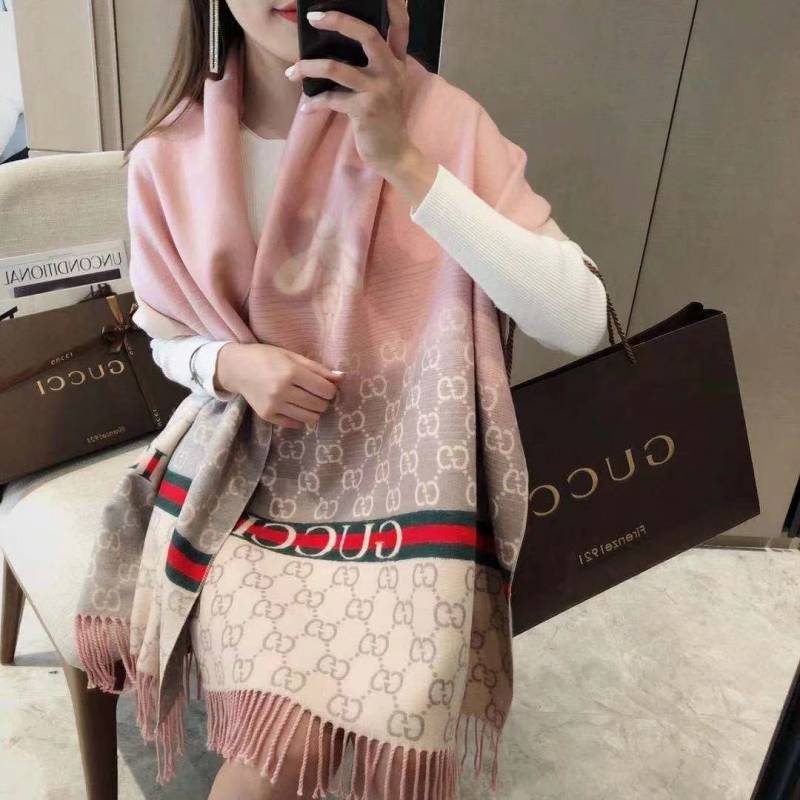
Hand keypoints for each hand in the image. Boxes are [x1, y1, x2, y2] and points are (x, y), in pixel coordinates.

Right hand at [216, 342, 342, 429]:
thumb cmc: (267, 357)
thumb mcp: (292, 356)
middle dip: (323, 400)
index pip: (326, 390)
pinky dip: (300, 417)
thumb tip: (342, 377)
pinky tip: (295, 406)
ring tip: (307, 401)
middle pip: (320, 405)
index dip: (331, 389)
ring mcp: (274, 405)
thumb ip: (317, 369)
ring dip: (314, 411)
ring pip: (310, 418)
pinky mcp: (267, 416)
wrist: (237, 367)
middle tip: (316, 393)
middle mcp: (282, 391)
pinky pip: (295, 424)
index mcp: (291, 372)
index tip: (326, 386)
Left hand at [284, 0, 417, 175]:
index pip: (401, 26)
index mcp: (396, 62)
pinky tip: (306, 107)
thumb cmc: (383, 117)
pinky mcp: (365, 110)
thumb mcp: (386, 87)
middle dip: (338, 21)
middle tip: (313, 17)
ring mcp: (379, 90)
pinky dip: (314, 103)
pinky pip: (331, 99)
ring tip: (291, 72)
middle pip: (367, 34)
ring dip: (308, 68)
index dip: (394, 6)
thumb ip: (372, 64)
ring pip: (337, 68)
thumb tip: (336, 46)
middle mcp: (391, 72)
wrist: (393, 152)